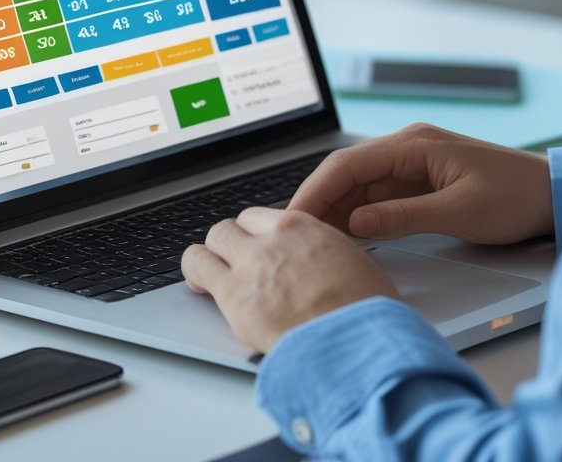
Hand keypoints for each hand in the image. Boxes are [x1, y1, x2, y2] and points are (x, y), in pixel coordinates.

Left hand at [181, 207, 398, 353]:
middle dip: (228, 245)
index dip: (254, 234)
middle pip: (230, 228)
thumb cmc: (366, 313)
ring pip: (208, 244)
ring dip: (206, 257)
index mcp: (303, 228)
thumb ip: (322, 255)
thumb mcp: (352, 264)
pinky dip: (195, 276)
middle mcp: (272, 241)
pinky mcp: (233, 297)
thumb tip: (316, 265)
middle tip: (230, 263)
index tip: (254, 246)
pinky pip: (198, 270)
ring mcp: (250, 267)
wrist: (356, 343)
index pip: (260, 217)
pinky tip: (199, 287)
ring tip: (206, 273)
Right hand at [289, 123, 553, 244]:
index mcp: (414, 144)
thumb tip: (355, 223)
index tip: (295, 217)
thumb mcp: (460, 212)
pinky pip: (375, 195)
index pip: (347, 163)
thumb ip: (403, 216)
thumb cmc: (517, 198)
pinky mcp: (418, 182)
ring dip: (335, 210)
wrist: (554, 196)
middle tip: (294, 234)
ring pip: (357, 185)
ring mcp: (412, 164)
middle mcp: (407, 147)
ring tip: (312, 239)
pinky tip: (343, 235)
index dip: (316, 190)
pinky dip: (356, 214)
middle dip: (318, 201)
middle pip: (346, 172)